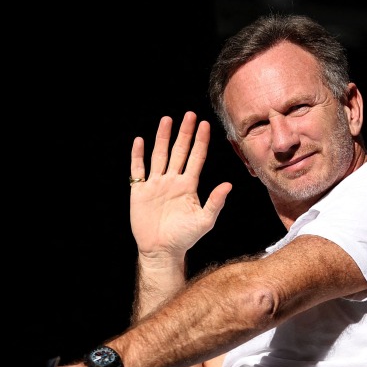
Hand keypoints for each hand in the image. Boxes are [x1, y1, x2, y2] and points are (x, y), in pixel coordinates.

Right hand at [130, 113, 233, 264]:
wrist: (161, 250)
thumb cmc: (184, 238)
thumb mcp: (205, 221)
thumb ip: (215, 202)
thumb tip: (229, 185)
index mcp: (188, 186)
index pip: (196, 158)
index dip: (200, 141)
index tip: (204, 124)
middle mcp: (172, 181)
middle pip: (179, 151)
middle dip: (184, 133)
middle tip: (189, 115)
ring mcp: (156, 184)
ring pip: (159, 155)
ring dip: (163, 138)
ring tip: (166, 120)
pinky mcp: (140, 192)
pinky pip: (138, 170)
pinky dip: (137, 156)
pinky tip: (139, 141)